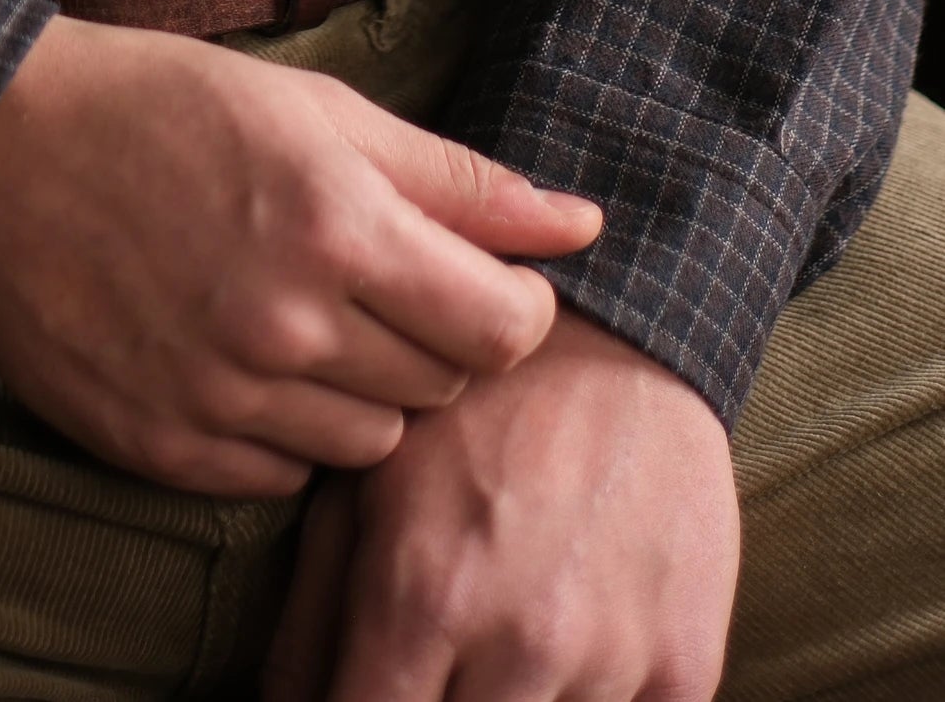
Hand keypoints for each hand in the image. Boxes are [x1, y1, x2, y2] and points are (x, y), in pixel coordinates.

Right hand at [0, 15, 602, 497]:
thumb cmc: (164, 106)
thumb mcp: (318, 111)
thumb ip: (457, 180)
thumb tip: (582, 225)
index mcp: (337, 225)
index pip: (504, 330)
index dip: (510, 307)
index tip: (476, 280)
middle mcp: (286, 322)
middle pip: (439, 389)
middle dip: (427, 341)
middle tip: (366, 280)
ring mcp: (221, 396)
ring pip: (366, 447)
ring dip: (357, 394)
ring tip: (295, 315)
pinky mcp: (163, 447)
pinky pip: (280, 479)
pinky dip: (279, 431)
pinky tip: (237, 357)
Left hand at [262, 303, 740, 700]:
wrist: (622, 336)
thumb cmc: (471, 409)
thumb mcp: (365, 482)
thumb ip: (315, 613)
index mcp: (422, 595)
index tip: (366, 693)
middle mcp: (519, 641)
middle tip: (434, 667)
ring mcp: (612, 658)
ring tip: (499, 652)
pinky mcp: (688, 665)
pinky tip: (574, 660)